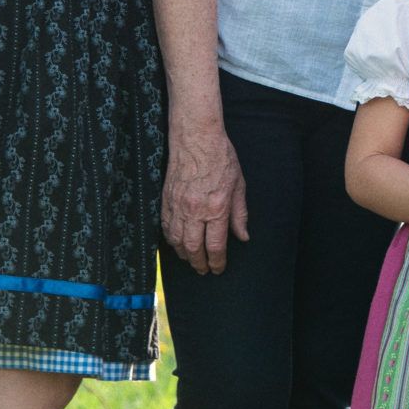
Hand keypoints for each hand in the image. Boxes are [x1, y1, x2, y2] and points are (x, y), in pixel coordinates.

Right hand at [163, 124, 249, 272]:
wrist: (196, 138)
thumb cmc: (221, 158)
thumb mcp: (239, 185)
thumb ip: (240, 214)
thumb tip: (243, 236)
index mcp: (217, 208)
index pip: (215, 246)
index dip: (217, 262)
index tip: (218, 268)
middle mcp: (196, 211)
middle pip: (194, 248)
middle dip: (199, 263)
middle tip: (203, 270)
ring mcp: (178, 206)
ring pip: (176, 241)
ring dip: (184, 255)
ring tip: (191, 259)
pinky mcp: (166, 200)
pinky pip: (165, 227)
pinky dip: (170, 240)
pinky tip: (176, 243)